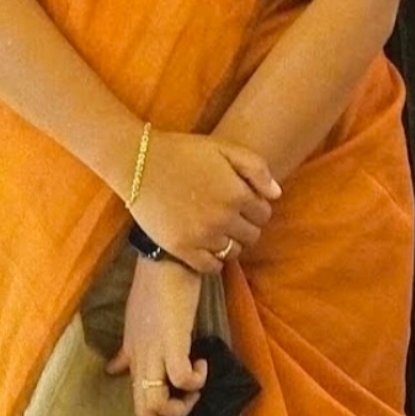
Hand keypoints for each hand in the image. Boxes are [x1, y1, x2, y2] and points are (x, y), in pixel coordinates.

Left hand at [107, 258, 205, 415]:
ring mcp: (155, 353)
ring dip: (182, 408)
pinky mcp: (173, 342)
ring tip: (197, 389)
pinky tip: (202, 364)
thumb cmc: (153, 291)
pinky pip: (181, 377)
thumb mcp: (132, 327)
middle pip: (144, 413)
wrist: (165, 260)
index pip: (137, 405)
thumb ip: (125, 352)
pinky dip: (194, 380)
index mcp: (134, 360)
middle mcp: (141, 361)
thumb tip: (114, 370)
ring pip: (157, 403)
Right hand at [135, 132, 280, 275]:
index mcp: (237, 194)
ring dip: (230, 242)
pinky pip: (211, 267)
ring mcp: (202, 236)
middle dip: (245, 225)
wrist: (138, 162)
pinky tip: (206, 246)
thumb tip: (276, 195)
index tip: (241, 201)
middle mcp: (223, 219)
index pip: (264, 213)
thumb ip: (256, 168)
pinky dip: (214, 261)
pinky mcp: (182, 249)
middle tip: (228, 215)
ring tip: (215, 229)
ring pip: (234, 252)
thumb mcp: (224, 147)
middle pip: (252, 235)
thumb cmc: (182, 151)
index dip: (255, 207)